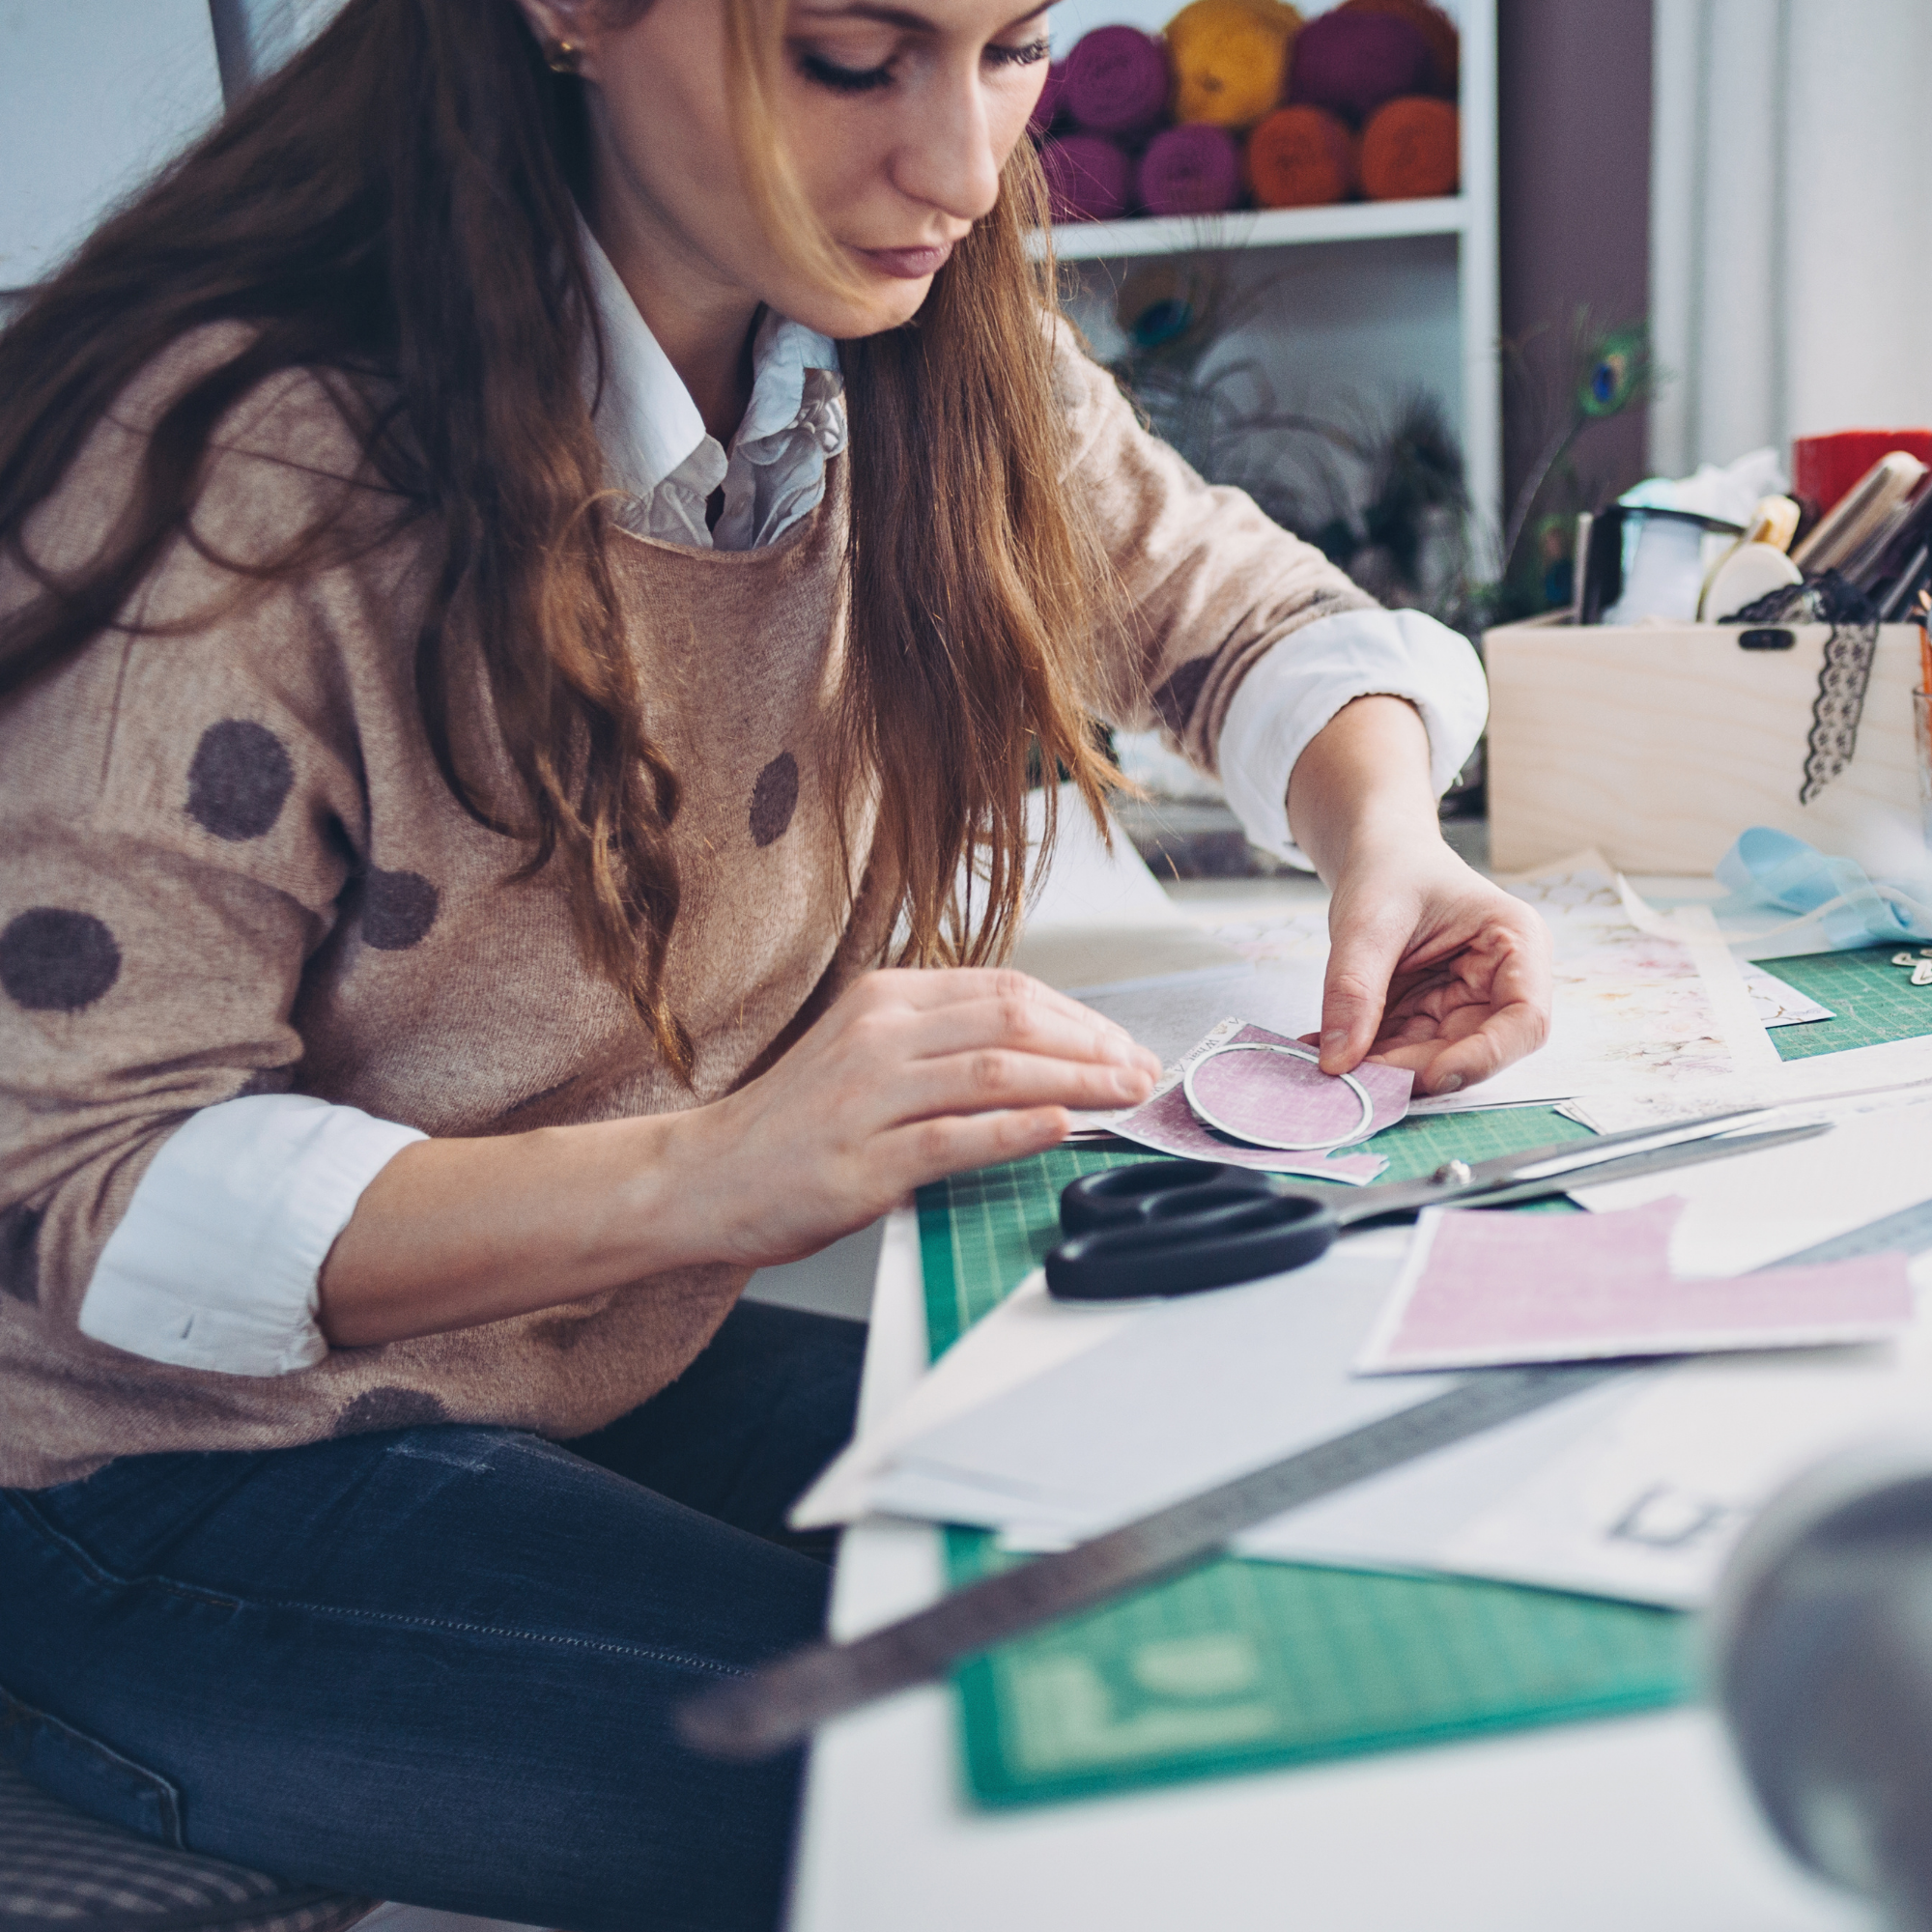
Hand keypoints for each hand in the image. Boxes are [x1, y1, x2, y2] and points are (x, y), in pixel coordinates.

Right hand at [673, 967, 1160, 1267]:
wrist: (706, 1176)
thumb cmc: (793, 1125)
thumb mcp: (865, 1055)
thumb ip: (940, 1045)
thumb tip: (1042, 1055)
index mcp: (884, 1000)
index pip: (1005, 989)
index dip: (1079, 1015)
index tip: (1123, 1042)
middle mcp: (878, 1036)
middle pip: (1012, 1020)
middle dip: (1093, 1044)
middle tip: (1142, 1071)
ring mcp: (868, 1098)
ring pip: (995, 1071)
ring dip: (1077, 1081)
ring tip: (1125, 1095)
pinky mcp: (863, 1162)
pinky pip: (955, 1136)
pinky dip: (1017, 1129)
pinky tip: (1060, 1125)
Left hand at [1315, 838, 1551, 1096]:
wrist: (1378, 854)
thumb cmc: (1391, 868)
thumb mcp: (1368, 919)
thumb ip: (1354, 988)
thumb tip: (1338, 1060)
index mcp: (1516, 942)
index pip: (1525, 1019)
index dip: (1485, 1057)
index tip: (1430, 1076)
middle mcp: (1502, 981)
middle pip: (1476, 1050)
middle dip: (1415, 1069)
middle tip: (1355, 1078)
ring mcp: (1467, 1003)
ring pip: (1434, 1059)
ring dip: (1383, 1069)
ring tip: (1327, 1060)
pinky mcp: (1432, 1017)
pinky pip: (1403, 1051)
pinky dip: (1366, 1056)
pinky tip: (1325, 1049)